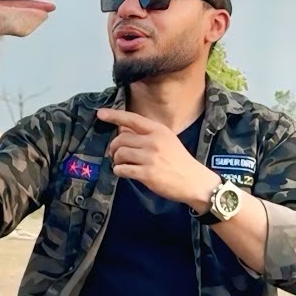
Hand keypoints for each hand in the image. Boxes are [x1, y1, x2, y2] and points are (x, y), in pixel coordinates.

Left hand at [97, 108, 219, 210]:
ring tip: (122, 164)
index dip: (114, 115)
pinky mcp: (147, 174)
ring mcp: (150, 158)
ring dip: (116, 160)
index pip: (132, 119)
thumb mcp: (167, 141)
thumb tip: (122, 129)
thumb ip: (146, 135)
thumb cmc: (179, 161)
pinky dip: (119, 171)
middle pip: (120, 139)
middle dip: (114, 148)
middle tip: (116, 155)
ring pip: (119, 154)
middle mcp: (153, 141)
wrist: (195, 182)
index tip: (100, 113)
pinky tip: (125, 172)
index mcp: (159, 131)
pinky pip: (121, 169)